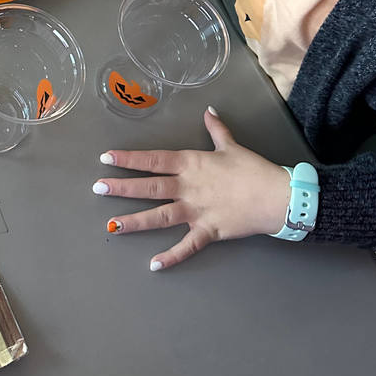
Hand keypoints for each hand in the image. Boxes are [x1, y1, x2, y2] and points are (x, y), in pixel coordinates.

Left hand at [93, 108, 290, 269]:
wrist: (277, 196)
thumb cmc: (253, 169)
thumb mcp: (232, 145)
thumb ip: (217, 129)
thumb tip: (209, 110)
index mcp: (192, 164)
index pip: (154, 159)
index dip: (129, 159)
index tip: (106, 158)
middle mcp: (189, 187)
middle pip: (149, 187)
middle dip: (122, 188)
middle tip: (97, 188)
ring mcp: (197, 211)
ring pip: (160, 216)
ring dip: (135, 222)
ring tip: (112, 227)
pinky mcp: (208, 231)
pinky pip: (187, 246)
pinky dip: (171, 256)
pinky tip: (153, 265)